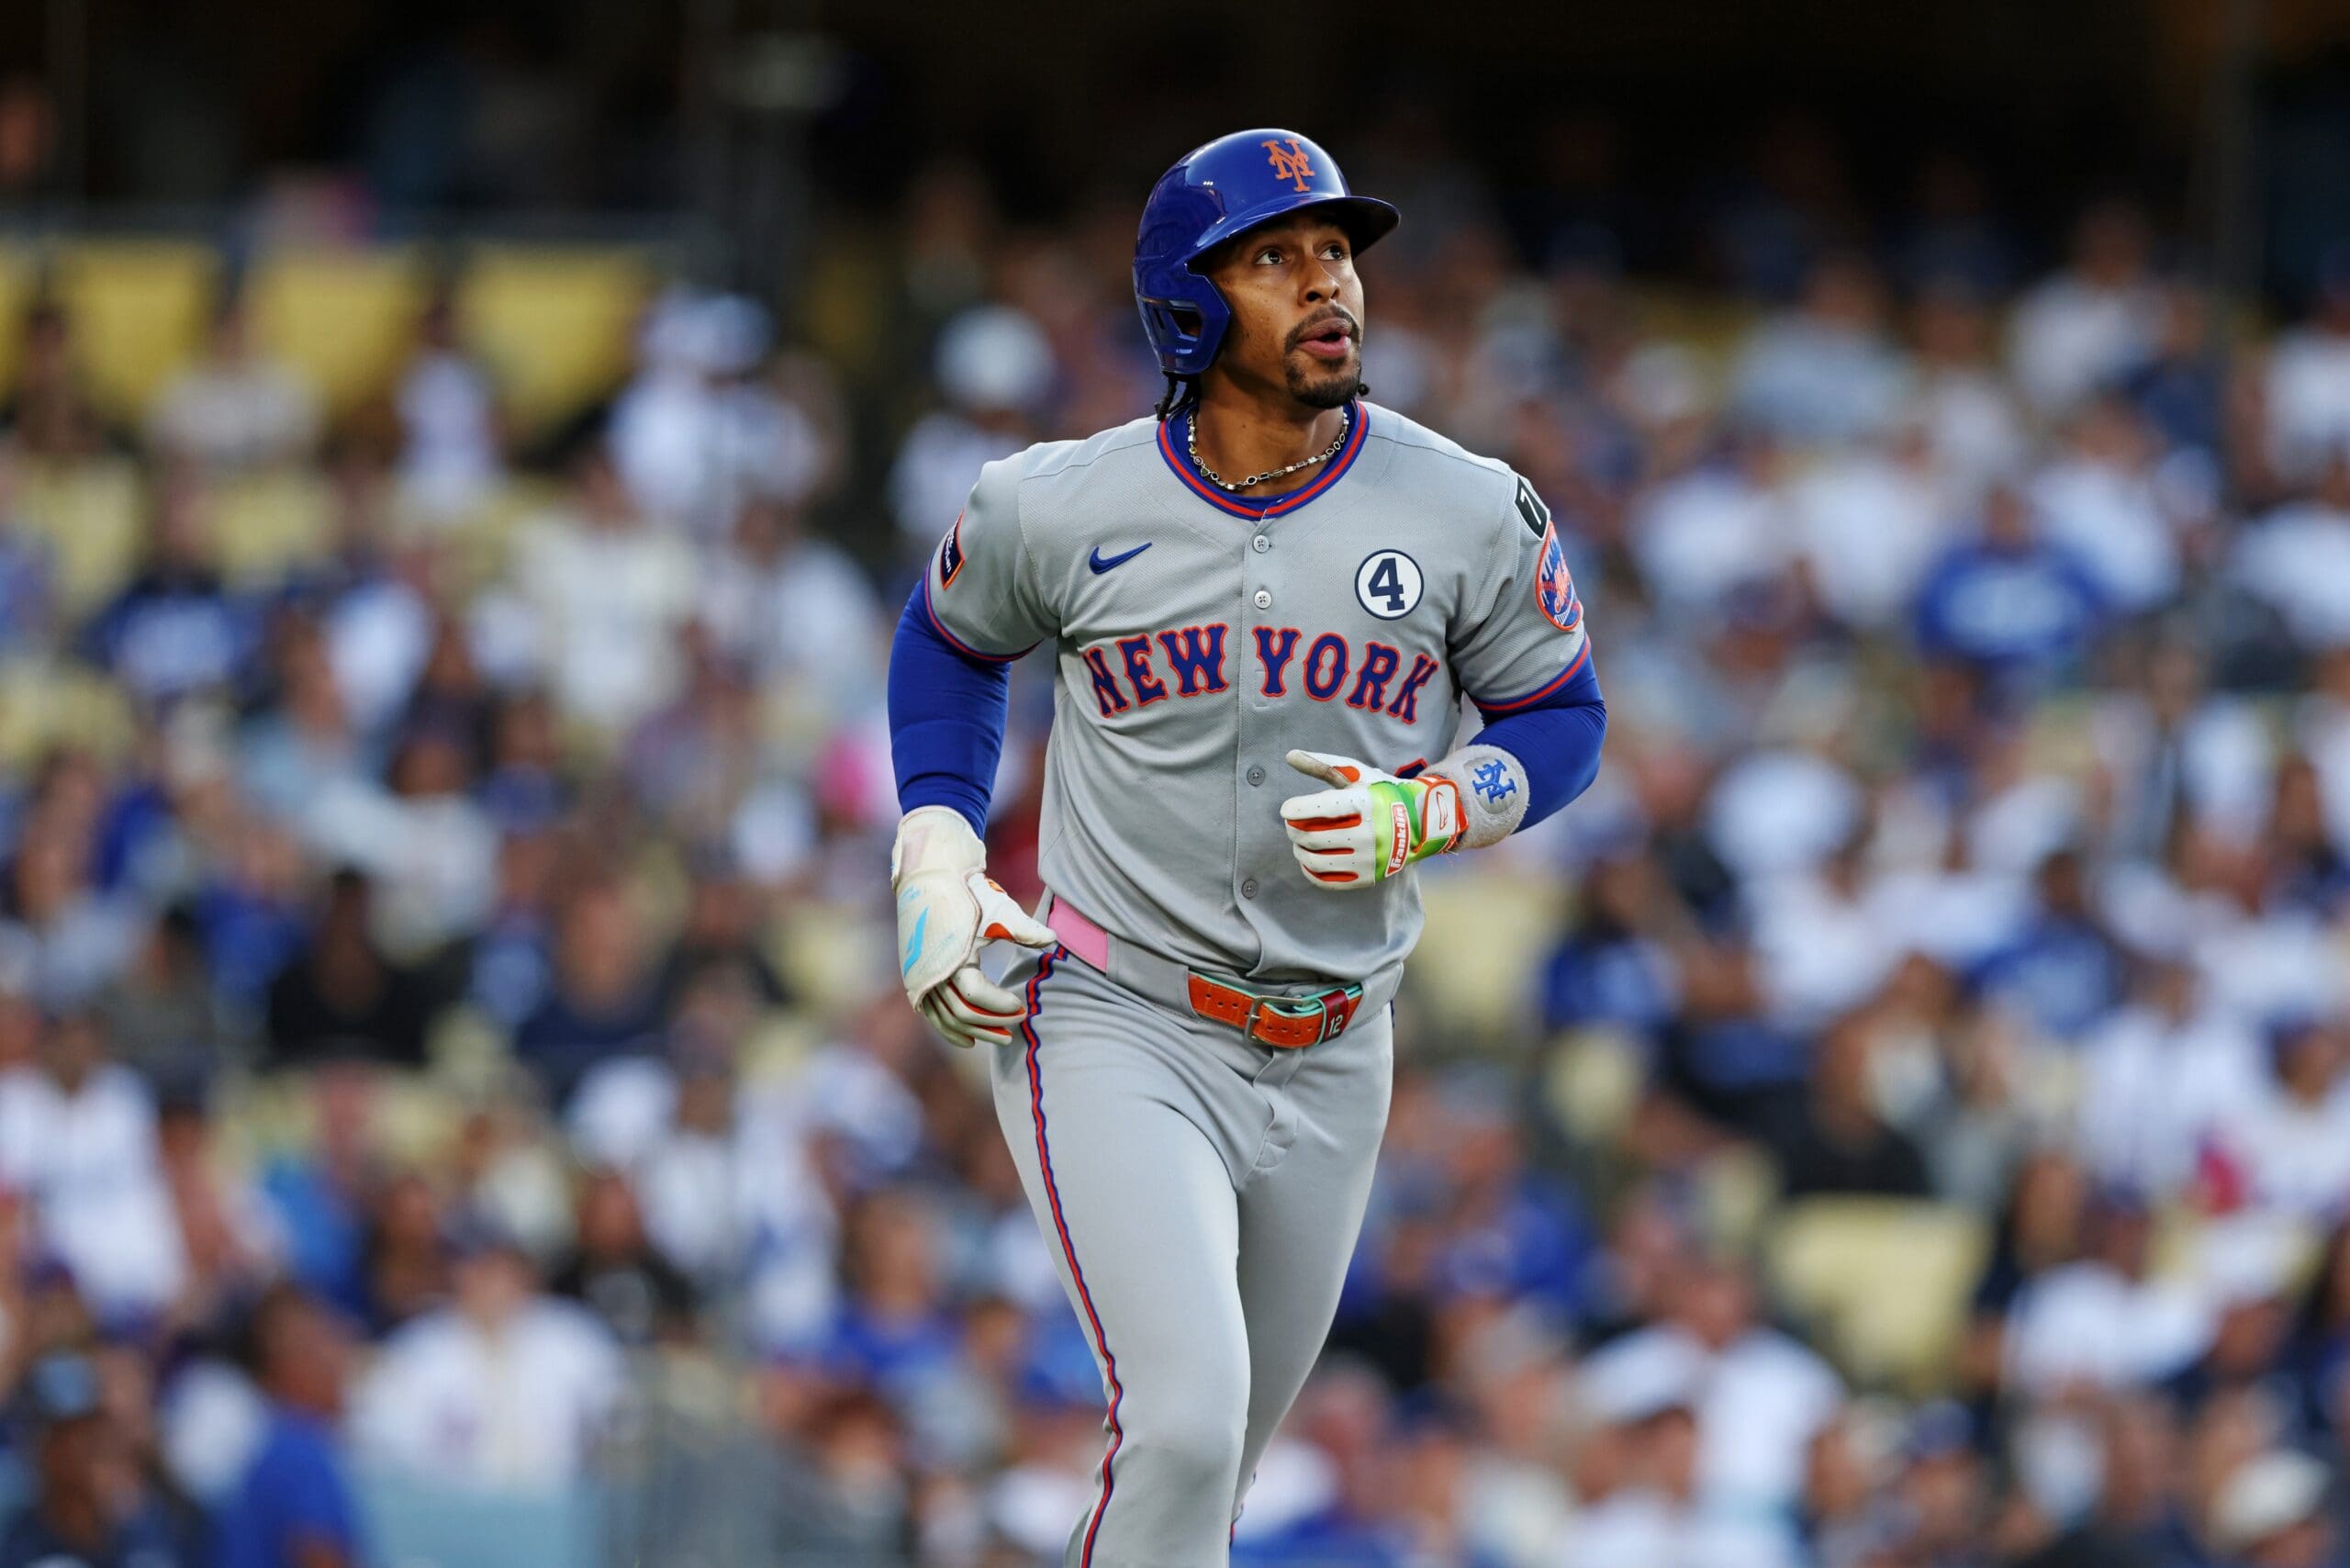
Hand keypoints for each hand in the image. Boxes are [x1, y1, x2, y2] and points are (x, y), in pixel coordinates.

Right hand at [891, 808, 1054, 1045]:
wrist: (931, 876)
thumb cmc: (968, 892)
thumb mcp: (997, 908)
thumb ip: (1024, 929)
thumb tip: (1054, 939)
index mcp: (951, 957)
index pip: (977, 994)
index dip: (1001, 1004)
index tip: (1023, 1005)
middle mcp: (930, 972)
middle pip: (962, 1013)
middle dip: (992, 1023)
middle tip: (1018, 1025)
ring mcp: (919, 977)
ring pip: (945, 1017)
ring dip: (973, 1031)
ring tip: (1001, 1038)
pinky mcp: (916, 976)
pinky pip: (931, 1013)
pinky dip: (948, 1028)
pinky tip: (968, 1040)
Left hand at [1278, 750, 1463, 890]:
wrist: (1421, 823)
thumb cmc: (1382, 793)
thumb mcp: (1356, 774)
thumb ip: (1322, 765)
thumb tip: (1289, 755)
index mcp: (1365, 804)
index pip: (1319, 809)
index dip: (1295, 809)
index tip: (1286, 809)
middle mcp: (1369, 833)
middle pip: (1312, 836)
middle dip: (1293, 829)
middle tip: (1292, 824)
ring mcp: (1369, 859)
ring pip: (1316, 860)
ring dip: (1299, 850)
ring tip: (1299, 842)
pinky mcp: (1369, 878)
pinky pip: (1328, 881)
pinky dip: (1311, 871)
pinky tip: (1308, 860)